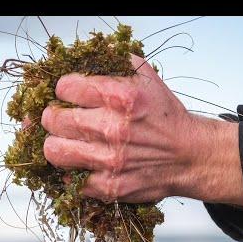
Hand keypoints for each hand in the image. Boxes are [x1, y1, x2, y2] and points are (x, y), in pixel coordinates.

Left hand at [41, 54, 242, 205]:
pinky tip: (81, 162)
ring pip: (54, 151)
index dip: (63, 90)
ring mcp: (109, 160)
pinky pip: (69, 180)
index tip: (69, 95)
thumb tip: (86, 55)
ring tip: (67, 141)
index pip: (65, 88)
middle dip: (53, 116)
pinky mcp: (109, 186)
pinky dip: (71, 171)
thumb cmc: (165, 118)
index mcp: (120, 97)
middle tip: (61, 118)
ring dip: (56, 144)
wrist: (189, 156)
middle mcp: (113, 128)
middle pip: (53, 119)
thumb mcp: (147, 78)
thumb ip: (115, 61)